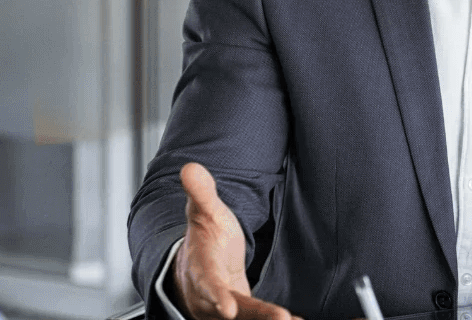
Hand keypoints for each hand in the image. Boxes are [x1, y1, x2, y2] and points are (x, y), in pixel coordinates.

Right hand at [173, 162, 297, 318]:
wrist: (196, 270)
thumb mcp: (205, 213)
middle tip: (281, 318)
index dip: (215, 297)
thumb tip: (190, 167)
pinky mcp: (241, 318)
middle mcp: (209, 298)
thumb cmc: (205, 241)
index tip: (228, 308)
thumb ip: (202, 193)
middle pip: (234, 310)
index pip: (207, 284)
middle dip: (256, 316)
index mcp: (201, 270)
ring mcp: (223, 312)